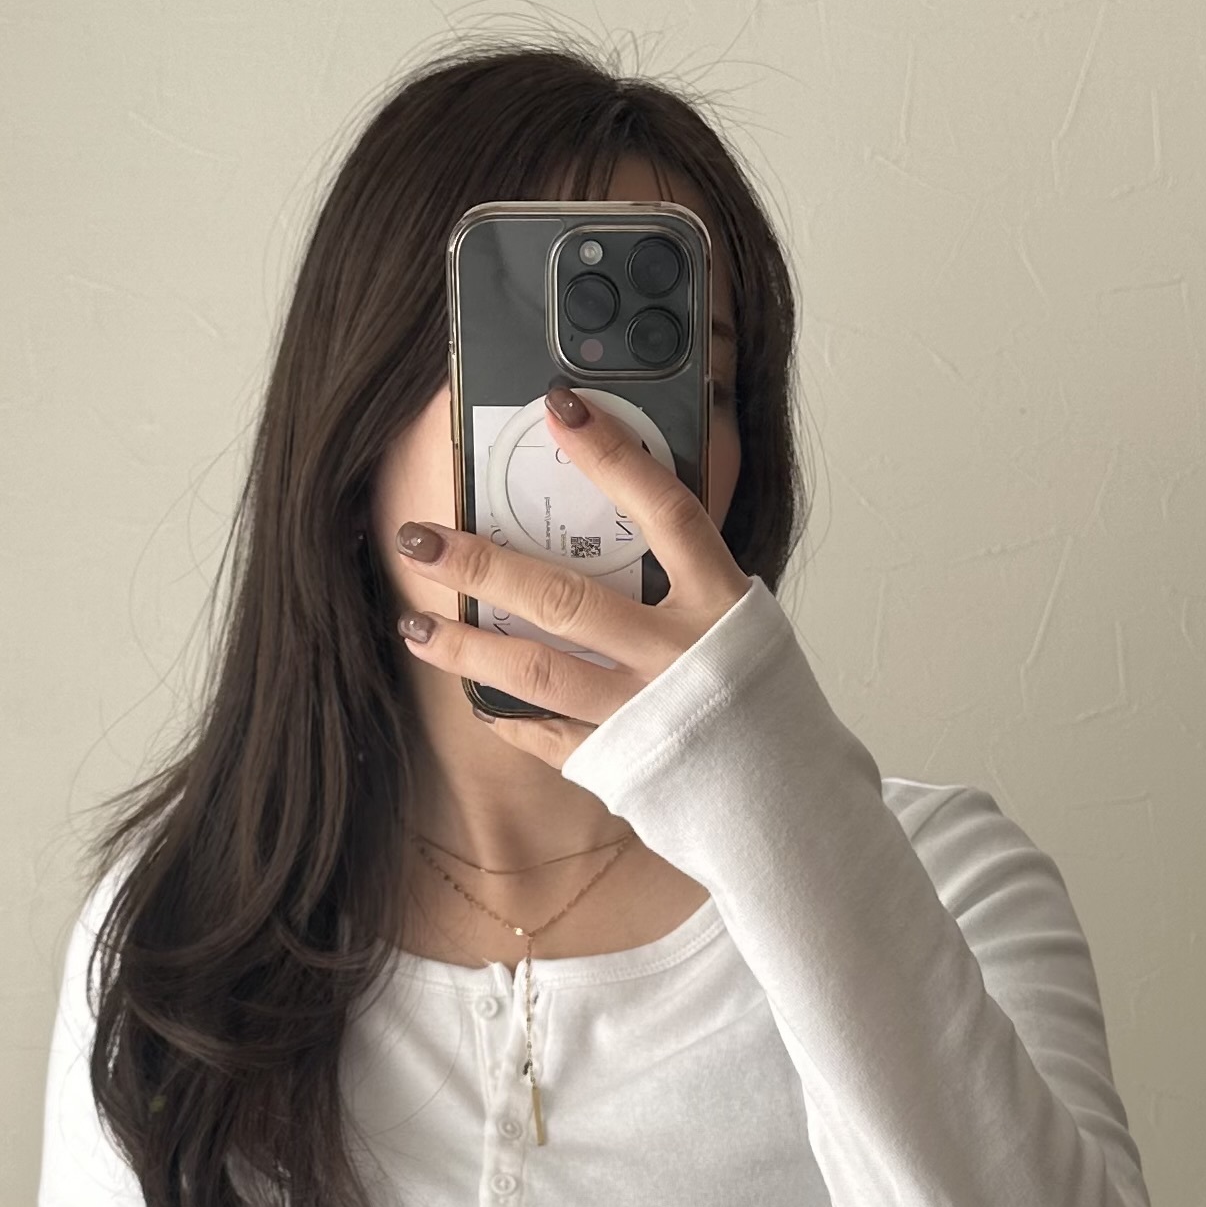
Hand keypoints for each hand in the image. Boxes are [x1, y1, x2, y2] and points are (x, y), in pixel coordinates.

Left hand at [392, 381, 750, 771]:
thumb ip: (684, 578)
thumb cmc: (765, 702)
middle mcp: (679, 656)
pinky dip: (508, 716)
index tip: (559, 407)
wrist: (790, 799)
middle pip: (566, 599)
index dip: (613, 456)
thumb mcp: (740, 622)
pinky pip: (548, 737)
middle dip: (482, 567)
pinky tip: (475, 694)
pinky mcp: (623, 765)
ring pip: (538, 673)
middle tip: (420, 540)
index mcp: (719, 603)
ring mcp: (645, 714)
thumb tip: (606, 522)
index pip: (665, 510)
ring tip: (414, 627)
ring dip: (467, 648)